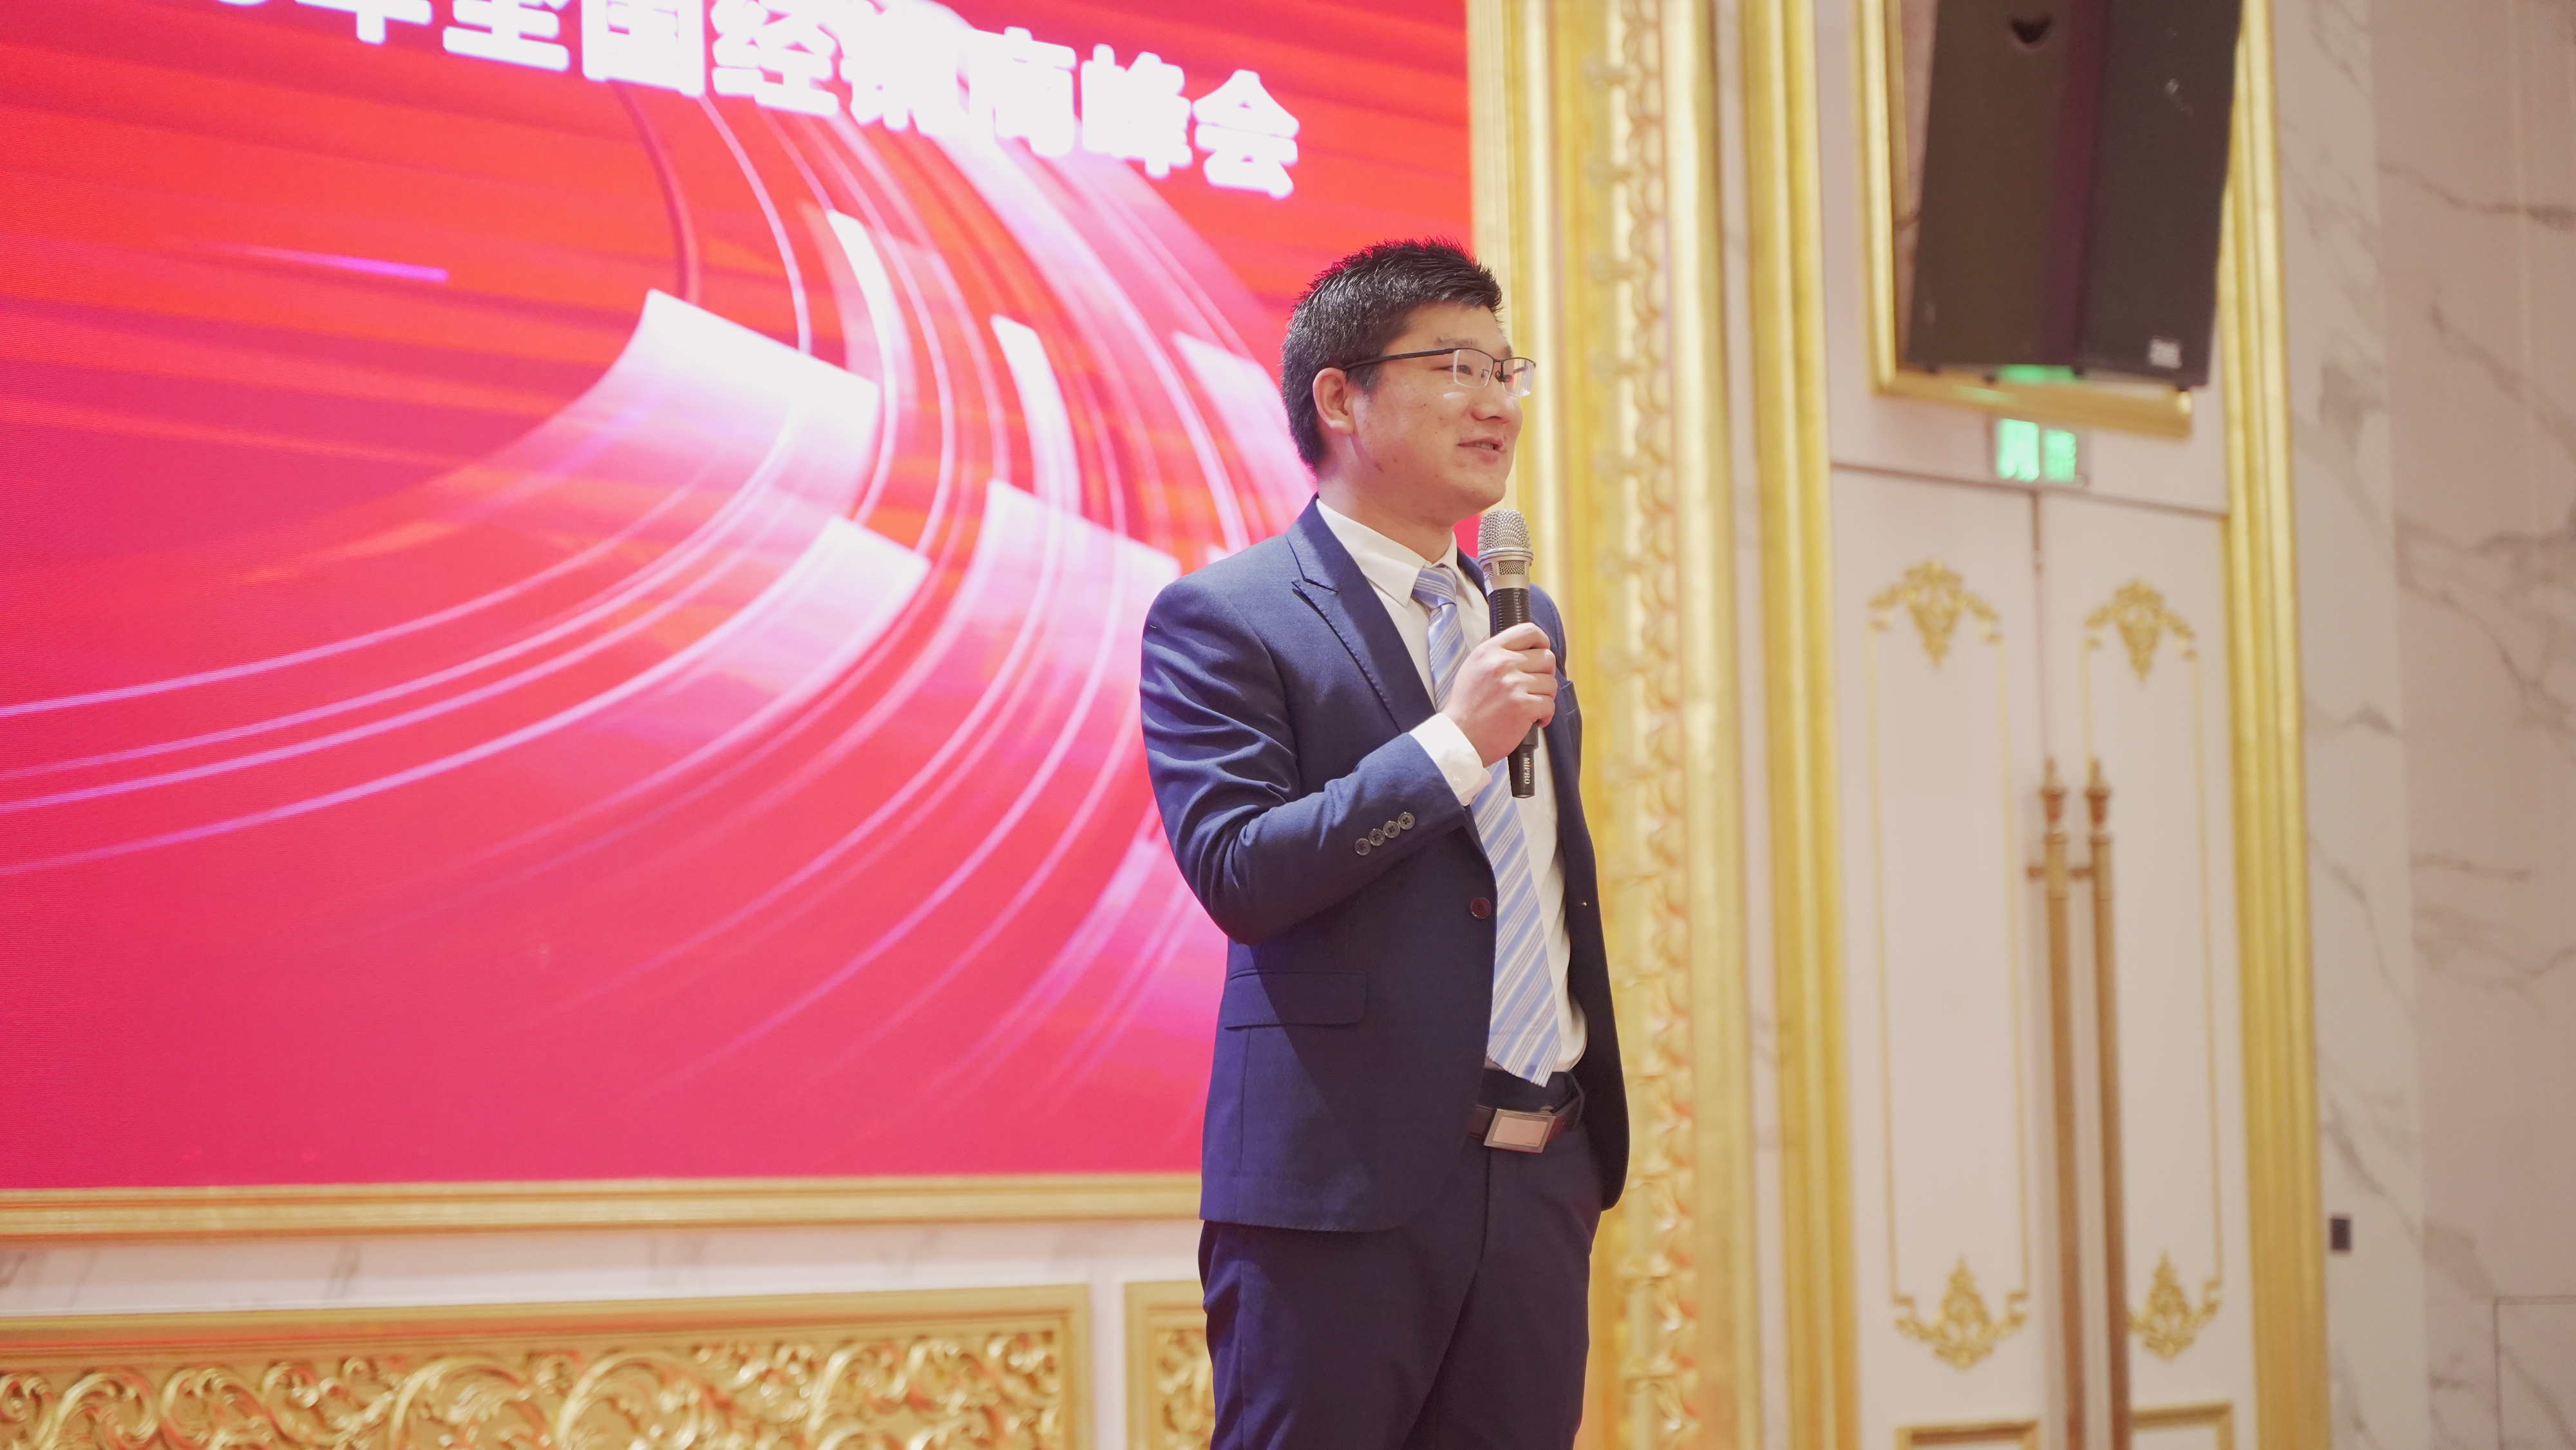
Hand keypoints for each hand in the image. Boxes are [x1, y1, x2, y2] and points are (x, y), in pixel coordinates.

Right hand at [1441, 622, 1556, 764]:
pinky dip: (1544, 715)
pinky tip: (1532, 720)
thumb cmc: (1466, 707)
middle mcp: (1502, 664)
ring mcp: (1514, 685)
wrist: (1460, 737)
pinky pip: (1549, 704)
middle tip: (1534, 686)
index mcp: (1490, 651)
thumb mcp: (1471, 668)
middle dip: (1545, 674)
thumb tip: (1514, 642)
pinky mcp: (1523, 706)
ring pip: (1551, 683)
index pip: (1528, 631)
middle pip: (1547, 658)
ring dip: (1544, 697)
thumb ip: (1492, 652)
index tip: (1541, 651)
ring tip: (1529, 705)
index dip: (1542, 641)